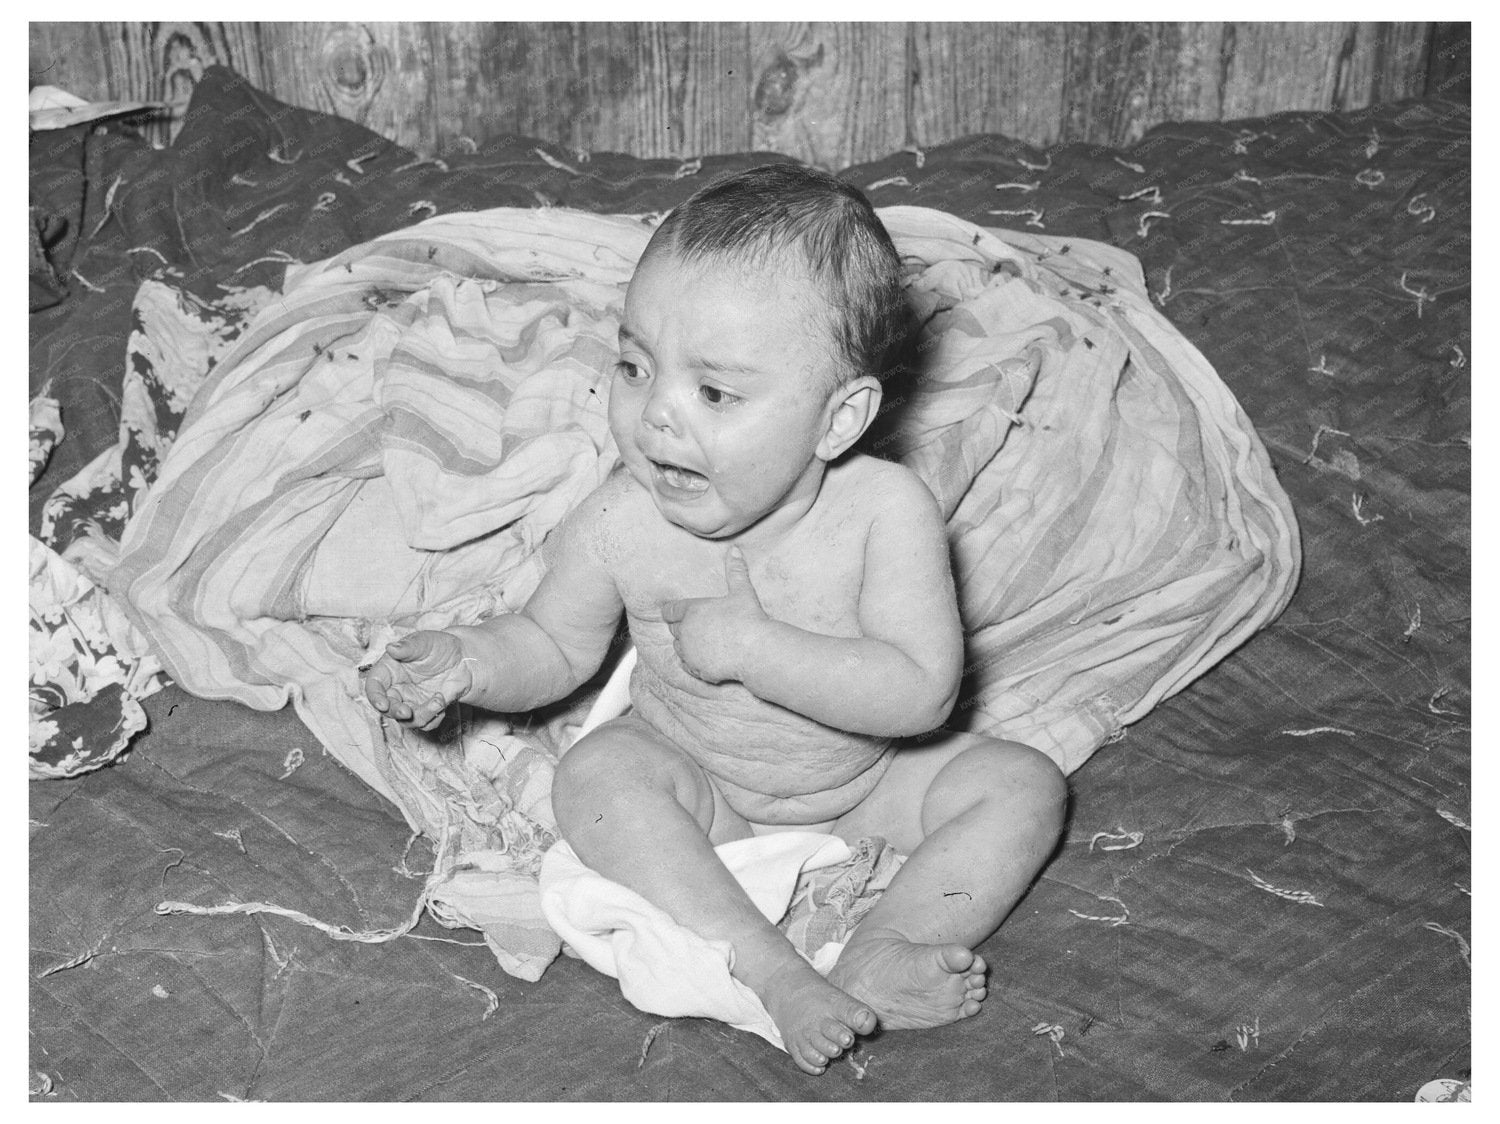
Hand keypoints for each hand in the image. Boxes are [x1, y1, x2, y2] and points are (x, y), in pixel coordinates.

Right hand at [362, 630, 473, 731]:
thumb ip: (407, 647)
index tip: (383, 704)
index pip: (374, 686)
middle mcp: (396, 689)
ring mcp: (410, 701)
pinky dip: (434, 717)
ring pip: (407, 720)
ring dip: (422, 715)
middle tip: (407, 712)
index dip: (375, 697)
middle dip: (395, 712)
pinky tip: (443, 701)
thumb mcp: (424, 642)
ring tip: (439, 701)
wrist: (463, 660)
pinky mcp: (425, 711)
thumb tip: (391, 648)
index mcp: (389, 671)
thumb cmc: (439, 646)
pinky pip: (425, 723)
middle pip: (387, 708)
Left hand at [659, 547, 767, 683]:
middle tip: (698, 627)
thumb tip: (735, 550)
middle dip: (683, 628)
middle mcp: (685, 631)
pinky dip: (693, 663)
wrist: (755, 650)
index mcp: (692, 611)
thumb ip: (736, 570)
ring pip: (679, 648)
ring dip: (687, 645)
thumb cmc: (749, 619)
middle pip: (674, 629)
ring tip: (703, 643)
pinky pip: (687, 665)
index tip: (679, 613)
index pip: (671, 610)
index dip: (675, 612)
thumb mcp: (742, 591)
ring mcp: (689, 652)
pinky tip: (707, 659)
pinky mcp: (696, 669)